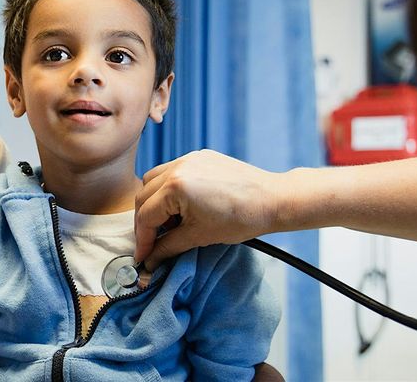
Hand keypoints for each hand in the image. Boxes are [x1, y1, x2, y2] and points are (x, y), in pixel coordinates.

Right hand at [134, 150, 282, 268]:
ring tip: (168, 223)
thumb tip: (151, 259)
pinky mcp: (200, 157)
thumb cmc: (242, 218)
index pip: (146, 216)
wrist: (273, 200)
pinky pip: (172, 171)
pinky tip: (182, 206)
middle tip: (152, 244)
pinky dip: (169, 189)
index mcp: (176, 186)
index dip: (143, 240)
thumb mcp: (200, 236)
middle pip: (144, 196)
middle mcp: (178, 167)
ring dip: (154, 202)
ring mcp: (189, 158)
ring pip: (154, 180)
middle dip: (145, 222)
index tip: (143, 257)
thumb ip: (169, 247)